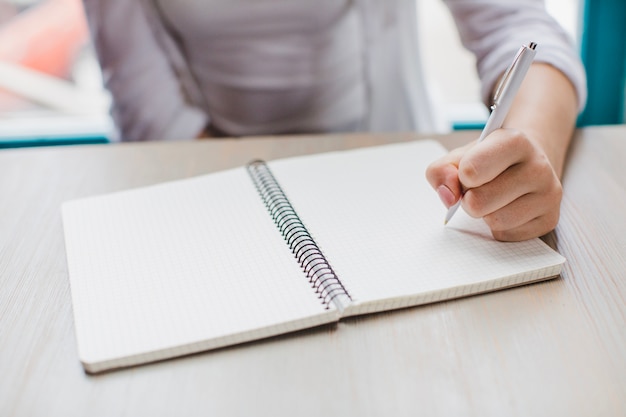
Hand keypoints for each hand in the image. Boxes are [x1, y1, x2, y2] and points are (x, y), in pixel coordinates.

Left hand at [426, 129, 562, 240]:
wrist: (526, 163)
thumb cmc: (487, 161)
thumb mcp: (460, 156)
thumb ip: (442, 171)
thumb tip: (448, 197)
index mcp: (514, 141)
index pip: (470, 171)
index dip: (460, 177)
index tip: (467, 173)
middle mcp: (538, 166)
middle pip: (479, 202)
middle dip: (469, 199)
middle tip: (477, 189)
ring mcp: (548, 194)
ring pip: (494, 221)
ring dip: (485, 215)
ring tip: (494, 198)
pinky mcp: (549, 219)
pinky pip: (507, 235)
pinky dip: (499, 227)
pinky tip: (507, 209)